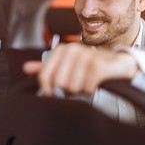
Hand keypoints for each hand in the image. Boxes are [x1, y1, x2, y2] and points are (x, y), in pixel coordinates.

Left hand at [23, 43, 138, 95]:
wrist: (118, 64)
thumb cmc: (90, 66)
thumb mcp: (67, 64)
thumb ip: (47, 67)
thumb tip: (26, 68)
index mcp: (62, 50)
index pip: (44, 77)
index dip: (48, 91)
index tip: (54, 95)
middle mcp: (73, 49)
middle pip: (58, 84)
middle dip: (68, 90)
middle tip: (77, 86)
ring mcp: (86, 56)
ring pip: (72, 87)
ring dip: (80, 91)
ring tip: (86, 83)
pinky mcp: (98, 65)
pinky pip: (86, 87)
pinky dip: (90, 90)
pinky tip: (94, 84)